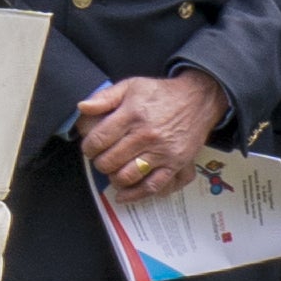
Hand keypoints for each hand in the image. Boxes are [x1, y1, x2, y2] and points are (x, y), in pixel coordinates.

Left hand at [75, 71, 222, 197]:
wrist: (198, 100)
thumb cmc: (161, 94)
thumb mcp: (131, 86)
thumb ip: (104, 97)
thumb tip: (82, 107)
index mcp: (133, 115)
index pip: (100, 139)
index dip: (89, 148)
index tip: (90, 148)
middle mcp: (147, 136)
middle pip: (111, 160)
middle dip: (100, 163)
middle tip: (101, 160)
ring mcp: (163, 152)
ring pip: (128, 176)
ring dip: (114, 178)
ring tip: (113, 172)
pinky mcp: (176, 164)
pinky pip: (154, 186)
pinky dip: (136, 194)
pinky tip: (124, 194)